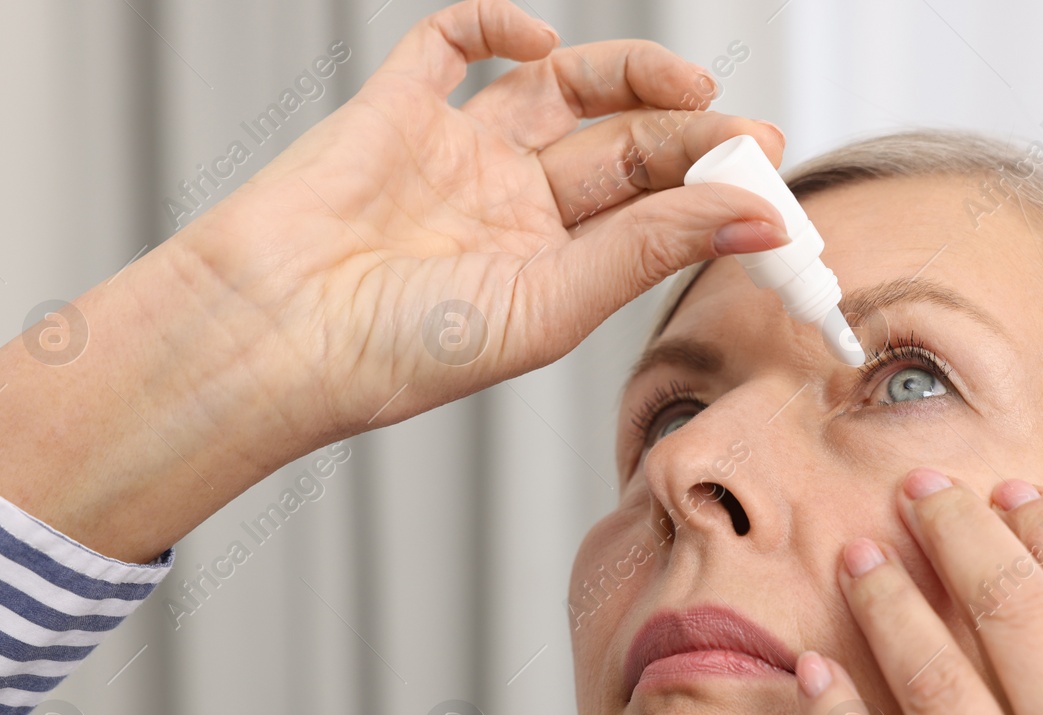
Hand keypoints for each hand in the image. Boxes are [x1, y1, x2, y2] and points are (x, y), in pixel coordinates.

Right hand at [178, 0, 786, 436]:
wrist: (270, 337)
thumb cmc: (393, 353)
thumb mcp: (547, 306)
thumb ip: (648, 250)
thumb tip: (759, 215)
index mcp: (550, 273)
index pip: (652, 216)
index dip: (712, 192)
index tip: (772, 180)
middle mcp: (511, 212)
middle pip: (622, 150)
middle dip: (689, 136)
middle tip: (744, 133)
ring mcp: (455, 156)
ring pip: (560, 90)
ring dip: (629, 75)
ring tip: (689, 83)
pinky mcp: (395, 110)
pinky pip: (453, 45)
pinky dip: (499, 25)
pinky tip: (544, 40)